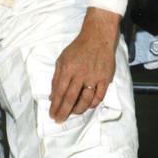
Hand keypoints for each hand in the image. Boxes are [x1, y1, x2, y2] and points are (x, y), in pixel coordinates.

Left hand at [49, 7, 119, 122]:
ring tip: (73, 113)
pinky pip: (99, 97)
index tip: (52, 115)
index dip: (55, 106)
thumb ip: (56, 78)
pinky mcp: (105, 78)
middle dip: (64, 112)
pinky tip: (87, 106)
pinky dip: (92, 104)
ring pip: (85, 101)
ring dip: (78, 110)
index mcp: (68, 68)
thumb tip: (52, 96)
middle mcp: (80, 74)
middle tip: (60, 120)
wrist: (98, 37)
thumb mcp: (62, 59)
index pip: (59, 92)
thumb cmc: (78, 48)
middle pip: (71, 99)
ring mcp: (94, 77)